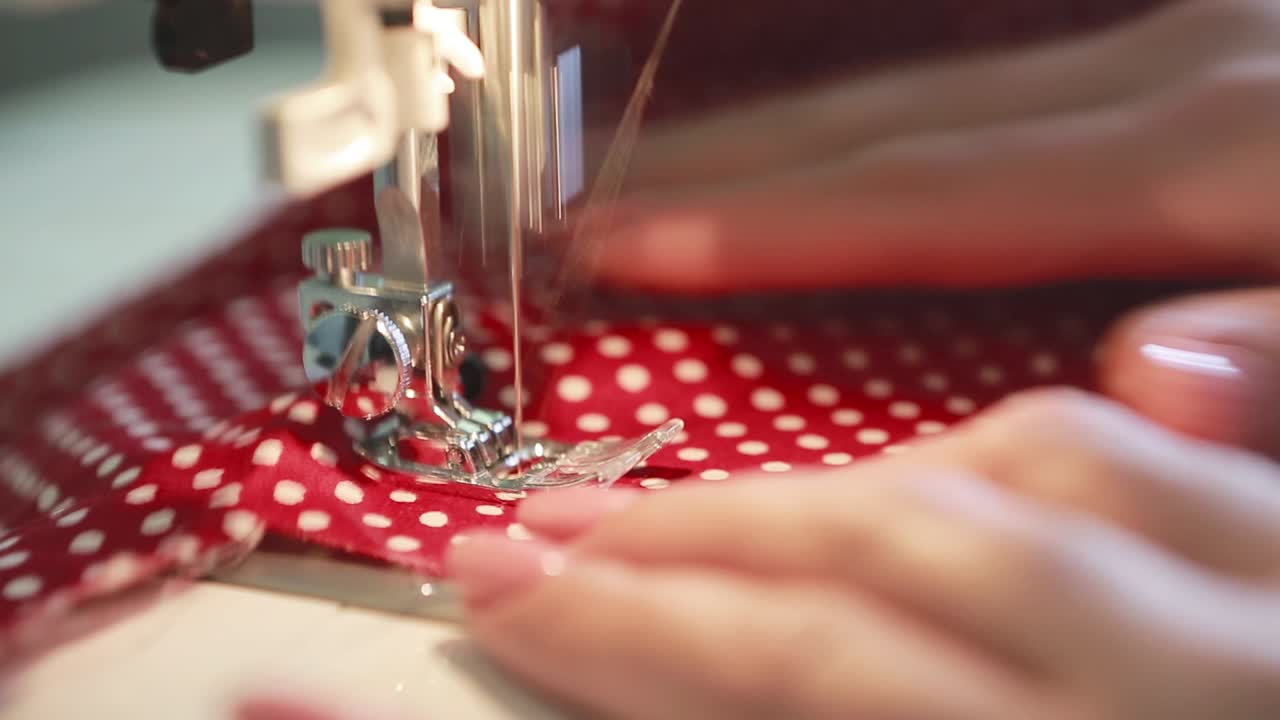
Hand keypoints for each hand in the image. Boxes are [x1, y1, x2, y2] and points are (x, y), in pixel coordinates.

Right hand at [448, 390, 1279, 719]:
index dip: (643, 632)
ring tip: (663, 518)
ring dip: (801, 498)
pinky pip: (1109, 453)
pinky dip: (967, 454)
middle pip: (888, 568)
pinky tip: (894, 477)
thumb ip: (893, 695)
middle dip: (677, 551)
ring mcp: (1258, 591)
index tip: (508, 595)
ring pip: (992, 489)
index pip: (827, 679)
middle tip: (523, 538)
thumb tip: (770, 652)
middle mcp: (1194, 678)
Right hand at [579, 0, 1279, 456]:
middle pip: (896, 124)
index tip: (621, 243)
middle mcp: (1168, 74)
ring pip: (930, 89)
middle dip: (726, 163)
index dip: (770, 224)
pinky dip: (880, 112)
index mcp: (1210, 153)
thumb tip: (1154, 376)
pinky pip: (992, 79)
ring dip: (781, 129)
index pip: (933, 196)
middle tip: (583, 202)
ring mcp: (1181, 41)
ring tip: (659, 166)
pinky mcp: (1199, 44)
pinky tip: (831, 134)